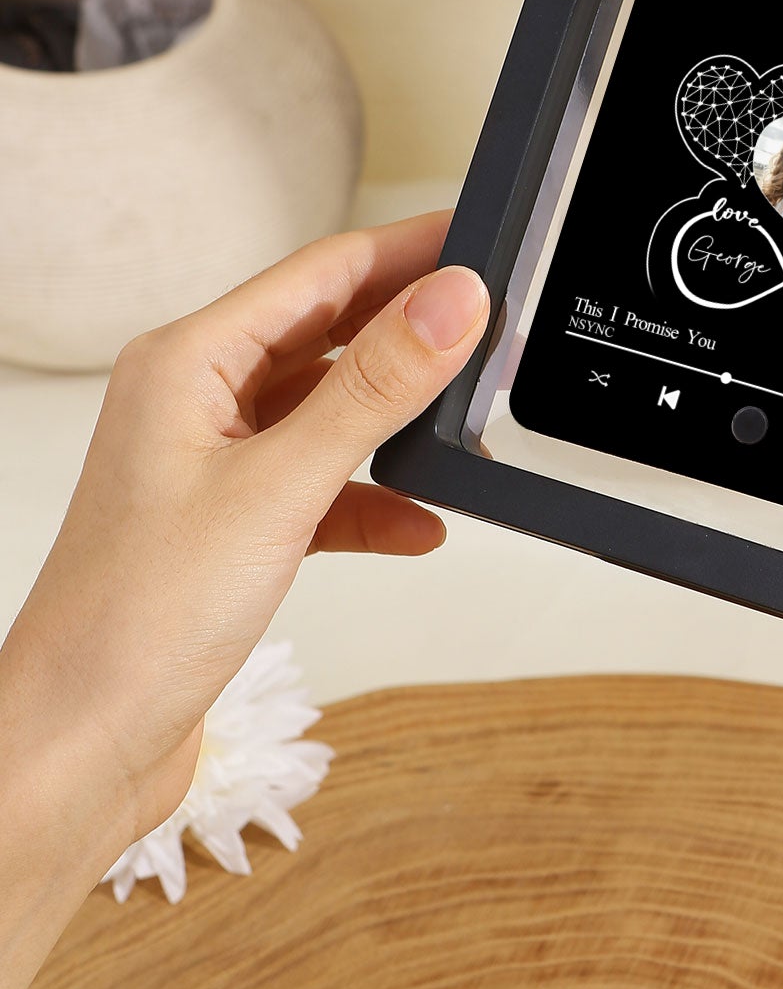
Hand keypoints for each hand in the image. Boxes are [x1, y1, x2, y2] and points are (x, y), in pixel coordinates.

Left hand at [0, 212, 487, 988]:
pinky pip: (327, 482)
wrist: (82, 750)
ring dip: (396, 418)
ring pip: (332, 408)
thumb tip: (451, 302)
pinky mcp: (239, 523)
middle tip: (495, 319)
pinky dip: (376, 497)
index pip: (320, 272)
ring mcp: (218, 461)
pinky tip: (420, 522)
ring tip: (466, 413)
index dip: (405, 250)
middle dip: (412, 329)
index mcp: (187, 361)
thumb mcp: (280, 489)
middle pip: (330, 333)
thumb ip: (373, 389)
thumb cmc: (134, 621)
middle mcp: (198, 399)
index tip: (478, 238)